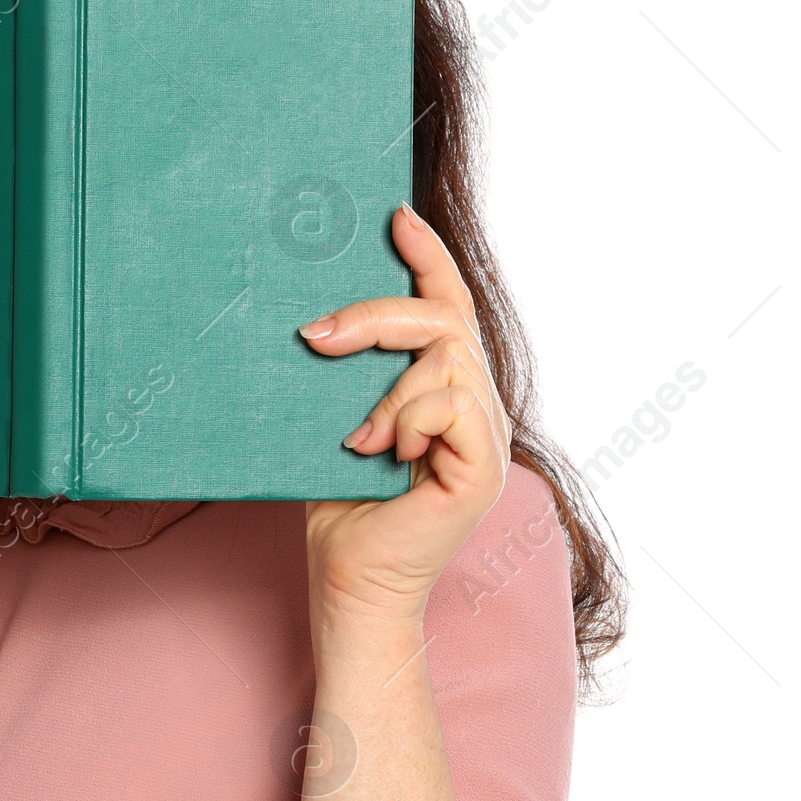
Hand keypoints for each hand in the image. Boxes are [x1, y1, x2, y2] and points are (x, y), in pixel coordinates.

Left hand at [298, 203, 510, 626]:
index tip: (395, 217)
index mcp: (444, 391)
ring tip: (356, 440)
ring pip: (446, 359)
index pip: (448, 308)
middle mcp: (474, 406)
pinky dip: (406, 421)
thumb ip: (348, 374)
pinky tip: (380, 456)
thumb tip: (318, 316)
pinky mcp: (482, 468)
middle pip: (445, 320)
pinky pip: (450, 404)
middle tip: (316, 335)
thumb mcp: (336, 419)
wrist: (350, 583)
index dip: (428, 258)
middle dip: (377, 315)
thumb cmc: (337, 507)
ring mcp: (484, 436)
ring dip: (386, 391)